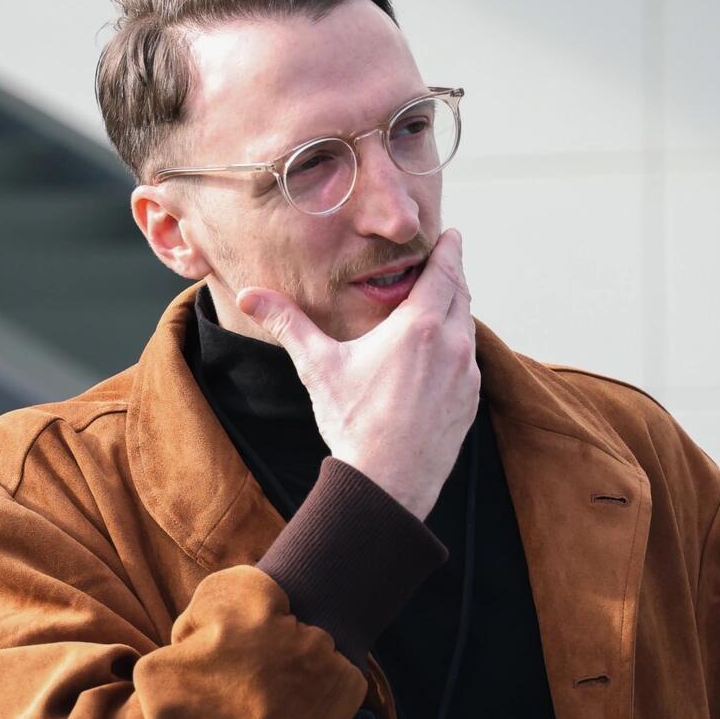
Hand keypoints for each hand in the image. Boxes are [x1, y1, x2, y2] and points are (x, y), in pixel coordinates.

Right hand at [228, 231, 479, 519]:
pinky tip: (437, 355)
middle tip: (444, 262)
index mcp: (419, 326)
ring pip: (467, 326)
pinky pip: (468, 359)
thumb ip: (288, 324)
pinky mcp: (470, 400)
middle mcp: (452, 343)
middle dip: (453, 275)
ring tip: (438, 306)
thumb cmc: (353, 424)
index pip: (445, 271)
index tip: (451, 234)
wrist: (387, 484)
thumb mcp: (318, 367)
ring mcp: (466, 373)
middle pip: (461, 293)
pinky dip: (456, 346)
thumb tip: (249, 295)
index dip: (449, 249)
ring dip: (455, 311)